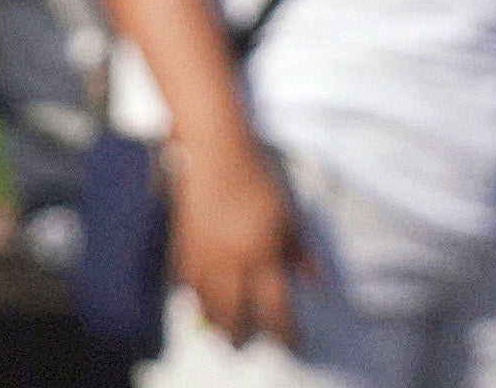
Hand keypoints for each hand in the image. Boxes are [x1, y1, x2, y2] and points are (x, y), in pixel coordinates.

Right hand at [170, 130, 299, 347]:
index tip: (288, 342)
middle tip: (241, 345)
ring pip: (204, 300)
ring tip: (216, 328)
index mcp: (262, 256)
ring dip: (211, 319)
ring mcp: (202, 252)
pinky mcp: (182, 240)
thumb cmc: (256, 177)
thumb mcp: (287, 214)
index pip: (275, 310)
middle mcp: (230, 261)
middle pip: (233, 313)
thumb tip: (314, 280)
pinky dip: (188, 292)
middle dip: (238, 335)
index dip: (283, 332)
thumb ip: (298, 250)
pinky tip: (192, 296)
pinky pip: (183, 278)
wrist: (214, 150)